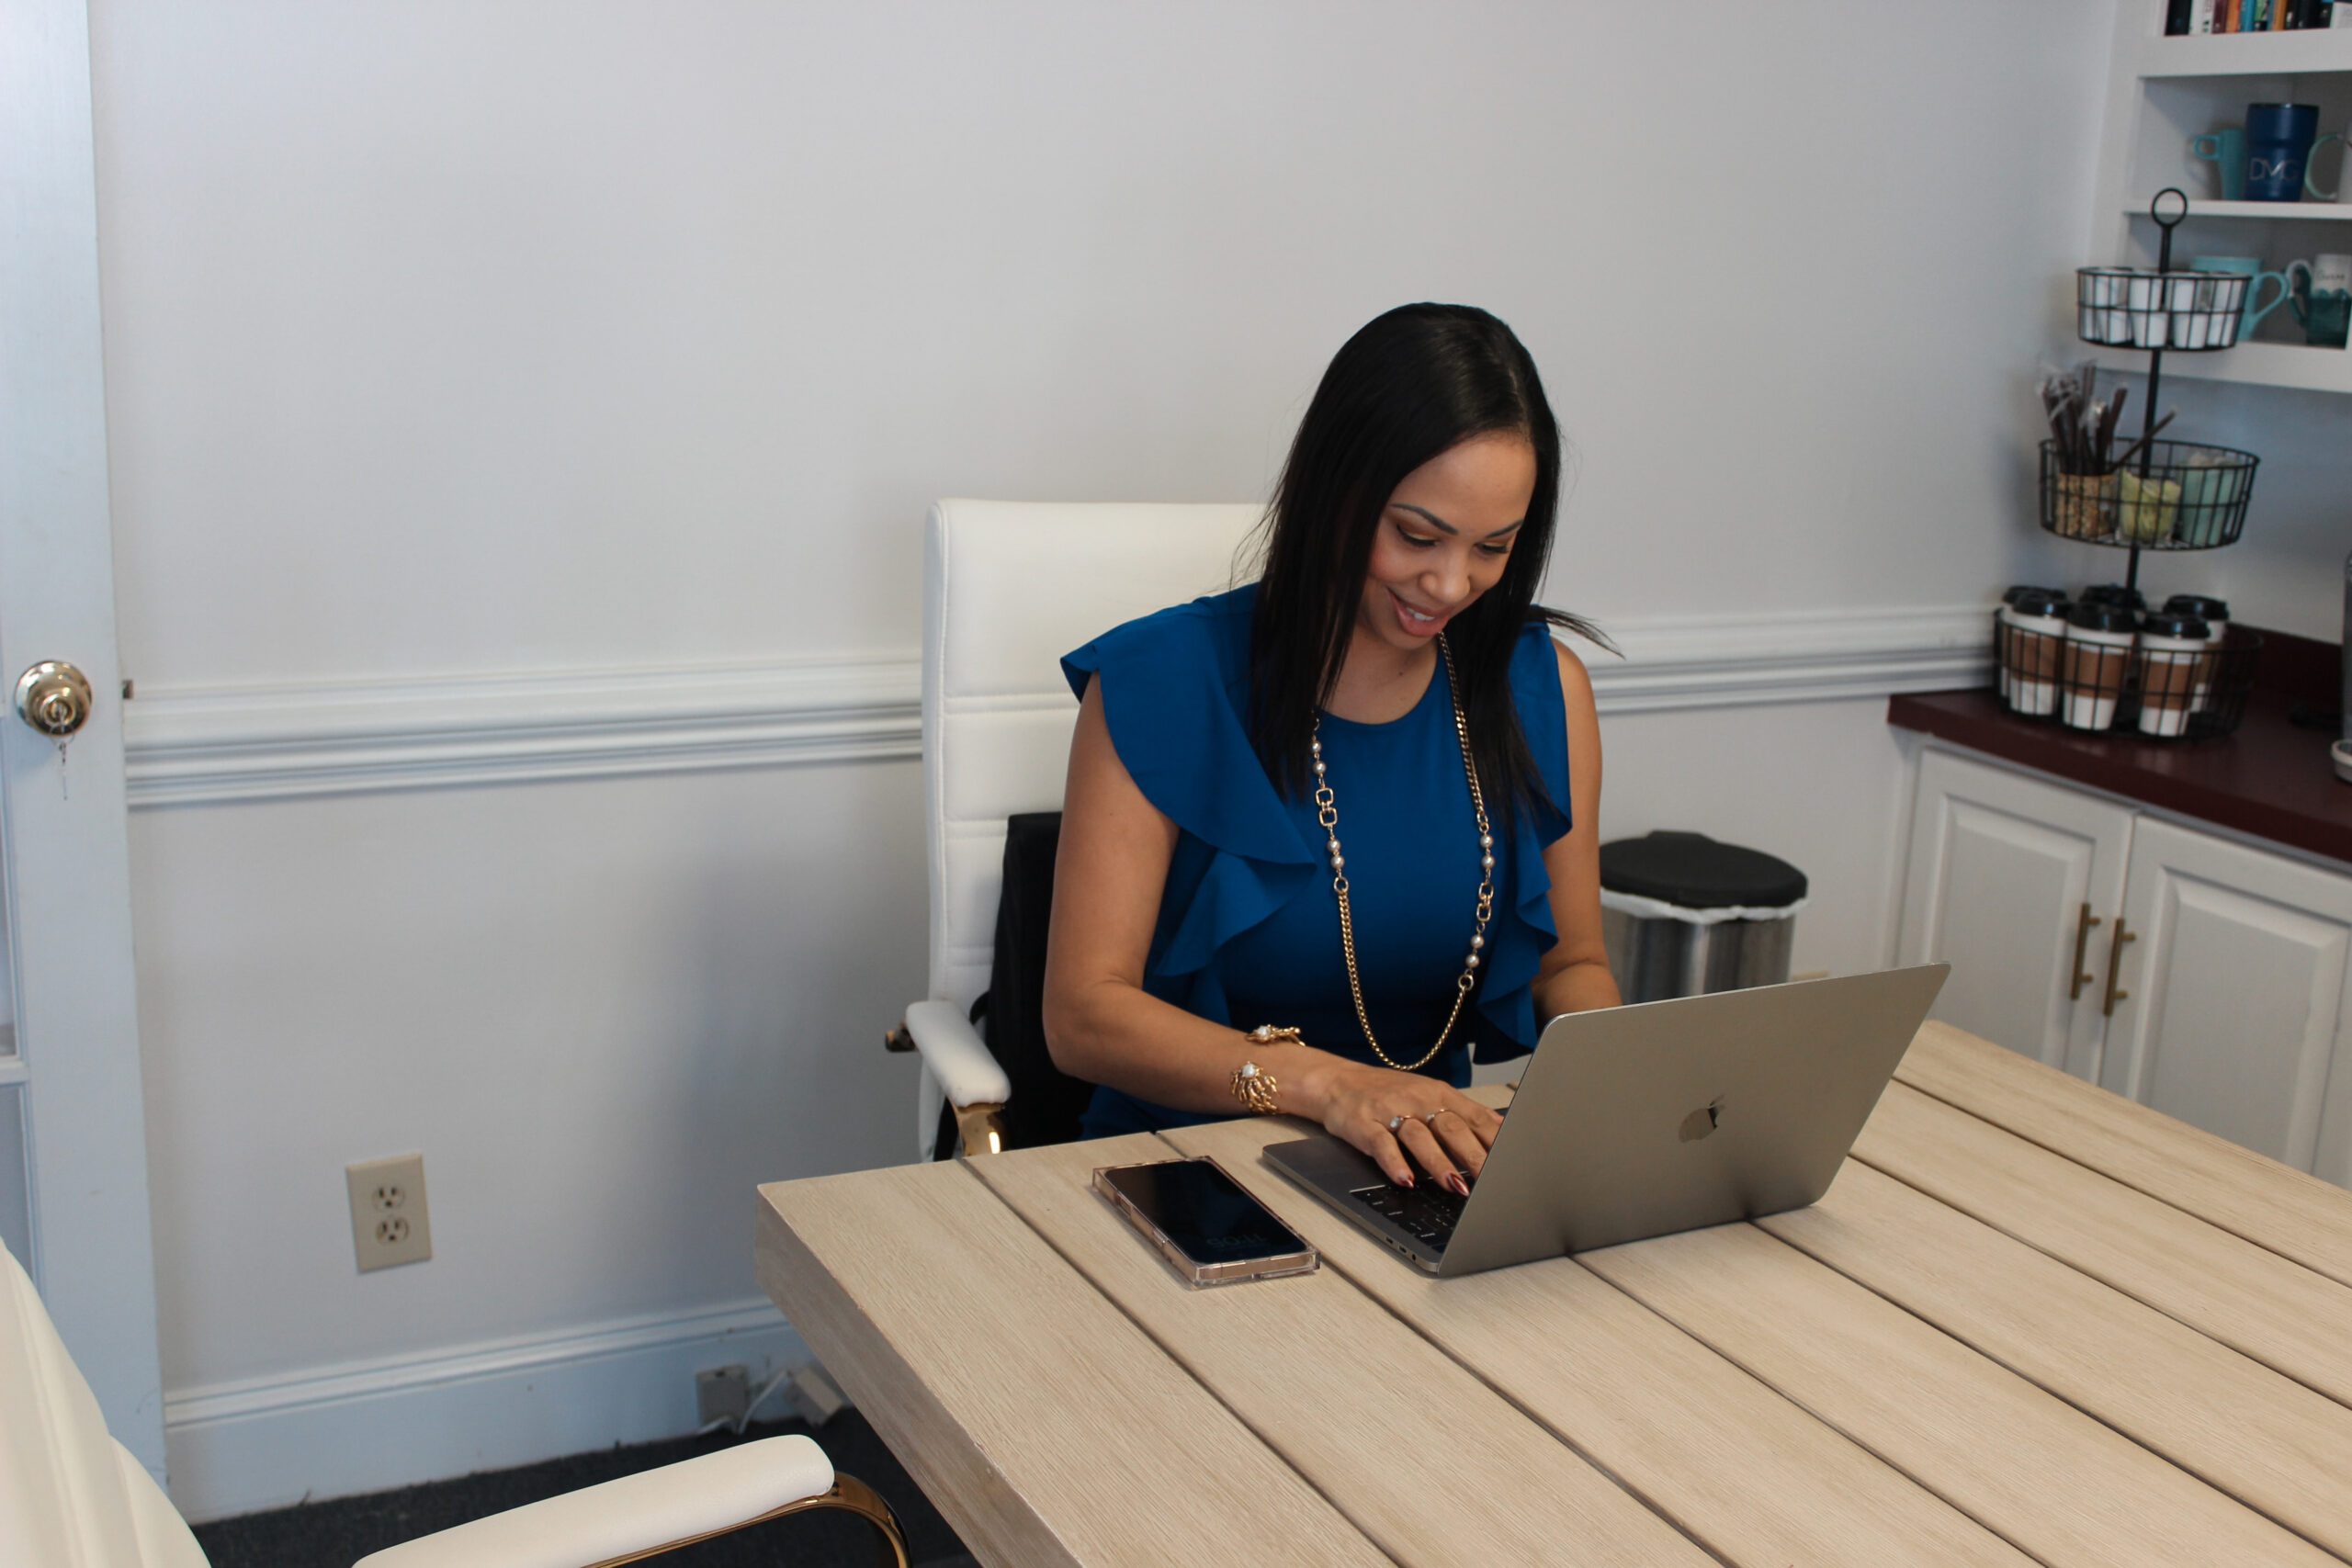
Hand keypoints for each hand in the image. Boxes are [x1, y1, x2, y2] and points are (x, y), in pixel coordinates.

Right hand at [1313, 1062, 1504, 1193]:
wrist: (1336, 1081)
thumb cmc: (1387, 1092)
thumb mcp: (1429, 1094)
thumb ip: (1463, 1112)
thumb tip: (1502, 1129)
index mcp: (1438, 1093)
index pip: (1474, 1117)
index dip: (1494, 1141)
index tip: (1512, 1163)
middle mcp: (1417, 1100)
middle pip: (1451, 1127)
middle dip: (1474, 1156)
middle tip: (1492, 1181)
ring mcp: (1390, 1111)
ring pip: (1419, 1137)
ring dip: (1439, 1163)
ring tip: (1455, 1186)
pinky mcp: (1364, 1125)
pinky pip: (1381, 1144)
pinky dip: (1394, 1163)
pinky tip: (1405, 1180)